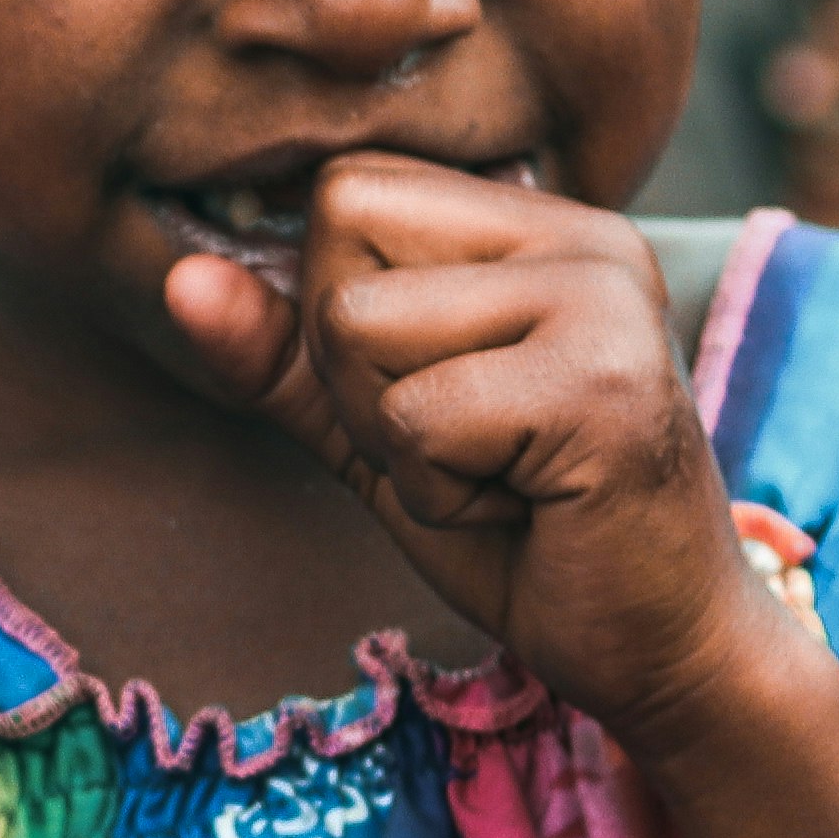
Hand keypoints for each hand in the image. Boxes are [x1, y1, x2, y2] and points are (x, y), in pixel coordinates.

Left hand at [160, 155, 792, 754]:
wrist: (658, 646)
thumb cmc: (522, 531)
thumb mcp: (373, 429)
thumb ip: (280, 351)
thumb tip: (180, 278)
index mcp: (540, 223)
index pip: (343, 190)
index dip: (340, 316)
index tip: (443, 398)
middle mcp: (584, 235)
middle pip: (337, 233)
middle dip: (355, 370)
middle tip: (468, 444)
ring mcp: (603, 299)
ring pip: (355, 323)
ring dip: (393, 437)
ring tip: (496, 473)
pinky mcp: (602, 385)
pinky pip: (410, 416)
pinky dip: (435, 491)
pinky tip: (522, 508)